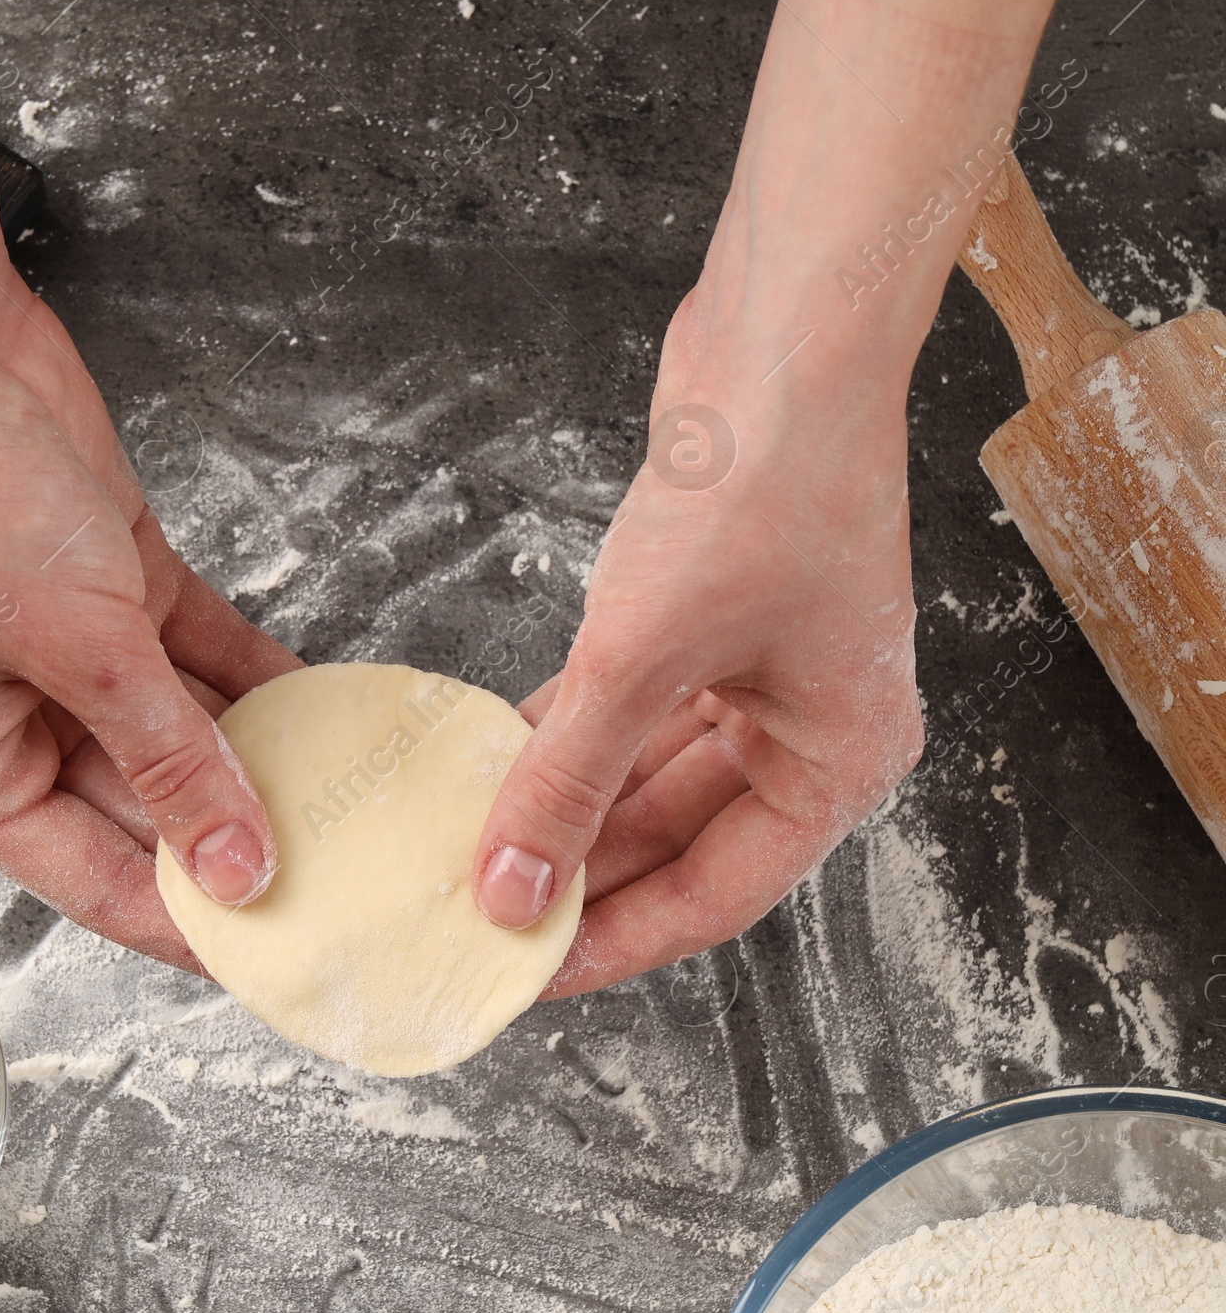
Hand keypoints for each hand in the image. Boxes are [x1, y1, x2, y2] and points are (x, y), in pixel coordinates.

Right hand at [0, 252, 297, 961]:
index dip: (187, 922)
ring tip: (353, 803)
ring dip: (260, 760)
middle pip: (145, 812)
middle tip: (343, 877)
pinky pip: (200, 658)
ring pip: (182, 735)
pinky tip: (329, 712)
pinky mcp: (116, 591)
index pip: (94, 882)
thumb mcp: (82, 650)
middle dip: (238, 837)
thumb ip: (170, 761)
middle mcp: (16, 724)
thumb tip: (236, 867)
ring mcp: (70, 657)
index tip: (279, 956)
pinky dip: (258, 681)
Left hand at [473, 285, 922, 992]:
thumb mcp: (642, 657)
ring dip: (567, 804)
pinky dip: (571, 734)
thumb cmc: (764, 488)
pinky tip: (498, 760)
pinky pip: (634, 706)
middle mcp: (813, 727)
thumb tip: (507, 886)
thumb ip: (568, 779)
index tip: (527, 973)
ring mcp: (766, 670)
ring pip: (649, 773)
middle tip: (479, 915)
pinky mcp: (716, 616)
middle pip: (680, 839)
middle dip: (580, 873)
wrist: (785, 339)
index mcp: (840, 764)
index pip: (716, 896)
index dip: (616, 940)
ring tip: (472, 846)